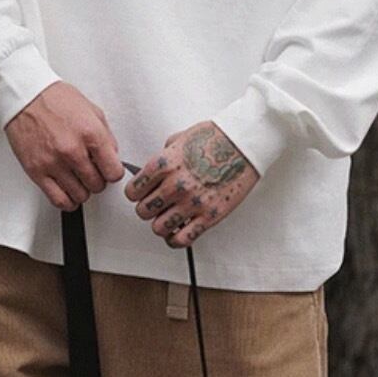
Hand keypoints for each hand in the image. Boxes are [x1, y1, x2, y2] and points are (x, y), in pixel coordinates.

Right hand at [4, 81, 123, 211]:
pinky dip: (68, 201)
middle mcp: (73, 150)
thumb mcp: (91, 110)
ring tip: (79, 179)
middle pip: (98, 185)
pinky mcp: (37, 171)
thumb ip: (105, 135)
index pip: (114, 171)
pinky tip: (69, 191)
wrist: (25, 96)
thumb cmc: (55, 99)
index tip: (109, 170)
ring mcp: (54, 163)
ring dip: (83, 189)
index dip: (113, 172)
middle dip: (98, 179)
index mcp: (91, 133)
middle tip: (92, 171)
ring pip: (80, 195)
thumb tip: (112, 156)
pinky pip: (59, 200)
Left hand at [125, 120, 258, 247]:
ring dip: (161, 224)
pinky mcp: (209, 216)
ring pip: (158, 228)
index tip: (140, 194)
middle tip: (155, 205)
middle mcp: (175, 185)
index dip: (136, 193)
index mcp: (164, 163)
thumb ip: (164, 156)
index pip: (133, 190)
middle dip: (147, 209)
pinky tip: (178, 231)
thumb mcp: (181, 138)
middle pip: (142, 211)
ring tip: (167, 217)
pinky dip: (176, 239)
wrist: (244, 143)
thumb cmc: (216, 137)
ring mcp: (192, 203)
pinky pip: (182, 239)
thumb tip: (155, 171)